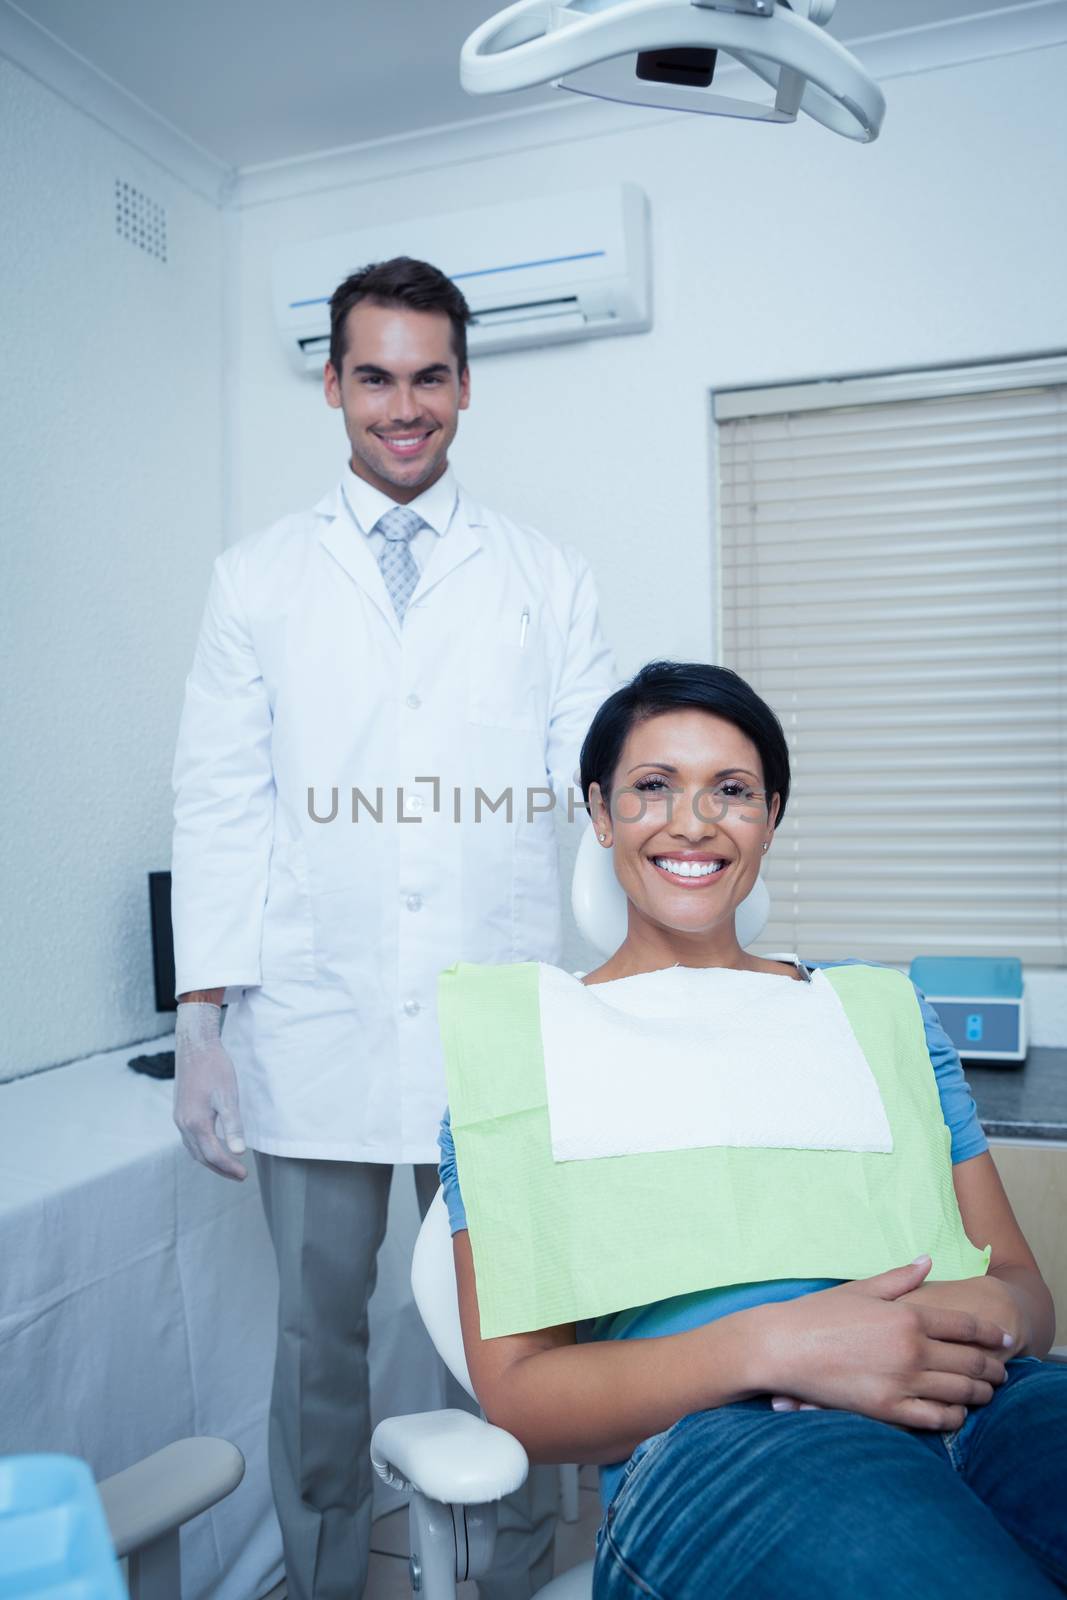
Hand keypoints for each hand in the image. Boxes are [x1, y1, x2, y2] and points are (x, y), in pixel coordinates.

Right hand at [173, 1002, 246, 1180]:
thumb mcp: (228, 1096)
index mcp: (196, 1122)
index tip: (244, 1175)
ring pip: (193, 1149)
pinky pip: (189, 1139)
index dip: (229, 1167)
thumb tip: (238, 1151)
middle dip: (220, 1168)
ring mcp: (179, 1118)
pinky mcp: (180, 1111)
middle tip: (239, 1176)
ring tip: (228, 1166)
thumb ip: (233, 1125)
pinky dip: (201, 1148)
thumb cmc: (214, 1068)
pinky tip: (212, 1146)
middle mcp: (184, 1124)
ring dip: (210, 1160)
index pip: (212, 1155)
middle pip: (201, 1156)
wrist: (195, 1046)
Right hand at [756, 1256, 1010, 1430]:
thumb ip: (900, 1278)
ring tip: (987, 1393)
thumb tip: (927, 1261)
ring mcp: (902, 1381)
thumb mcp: (861, 1289)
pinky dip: (954, 1416)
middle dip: (992, 1367)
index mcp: (908, 1315)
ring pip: (960, 1391)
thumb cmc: (818, 1314)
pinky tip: (957, 1411)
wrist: (782, 1347)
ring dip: (981, 1393)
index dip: (990, 1333)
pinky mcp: (888, 1409)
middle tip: (1002, 1371)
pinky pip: (936, 1417)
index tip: (1004, 1339)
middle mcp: (912, 1349)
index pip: (965, 1326)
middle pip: (971, 1361)